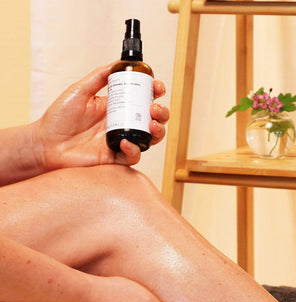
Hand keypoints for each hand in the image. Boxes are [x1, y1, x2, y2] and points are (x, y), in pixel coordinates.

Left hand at [34, 63, 168, 170]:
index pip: (143, 100)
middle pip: (153, 119)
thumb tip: (117, 62)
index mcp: (116, 107)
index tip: (157, 87)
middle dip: (161, 113)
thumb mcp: (80, 90)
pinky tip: (124, 142)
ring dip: (157, 131)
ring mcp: (121, 141)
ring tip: (151, 125)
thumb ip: (99, 76)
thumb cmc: (59, 118)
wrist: (46, 143)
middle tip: (155, 108)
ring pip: (150, 138)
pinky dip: (134, 149)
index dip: (154, 93)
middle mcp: (122, 124)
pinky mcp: (116, 158)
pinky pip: (133, 156)